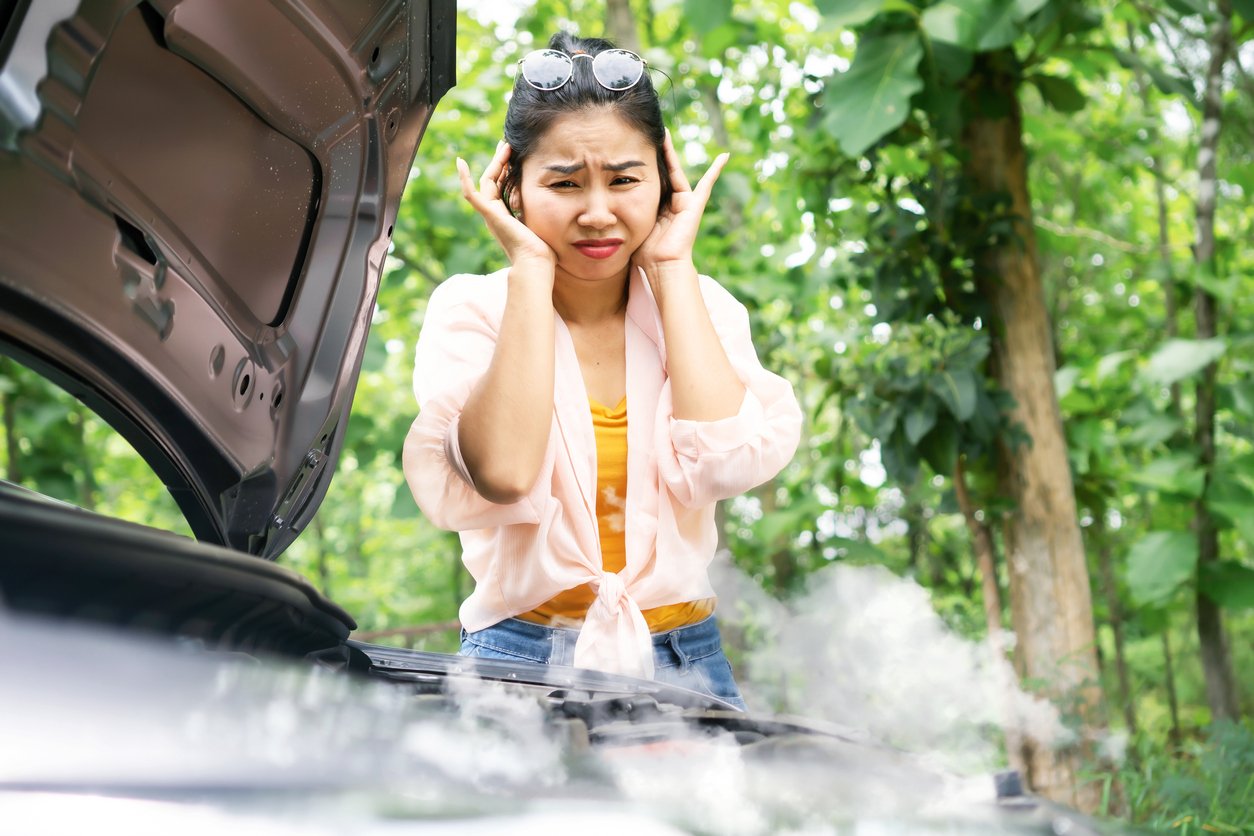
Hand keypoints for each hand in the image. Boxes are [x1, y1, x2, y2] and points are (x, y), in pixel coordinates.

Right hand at [457, 141, 555, 269]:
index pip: (501, 187)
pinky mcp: (489, 213)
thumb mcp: (541, 224)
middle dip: (499, 161)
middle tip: (507, 144)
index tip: (512, 155)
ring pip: (487, 181)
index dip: (505, 170)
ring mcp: (490, 214)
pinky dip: (464, 179)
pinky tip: (460, 162)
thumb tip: (551, 204)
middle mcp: (494, 214)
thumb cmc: (542, 250)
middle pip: (492, 181)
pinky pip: (471, 194)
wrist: (535, 262)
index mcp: (505, 216)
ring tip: (505, 146)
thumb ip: (539, 213)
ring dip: (495, 162)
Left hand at [632, 129, 728, 276]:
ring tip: (665, 132)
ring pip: (676, 171)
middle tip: (649, 133)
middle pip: (663, 172)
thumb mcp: (631, 227)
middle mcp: (671, 204)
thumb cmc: (644, 253)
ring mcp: (685, 203)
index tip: (633, 148)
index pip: (648, 181)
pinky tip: (724, 156)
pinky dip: (716, 171)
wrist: (661, 264)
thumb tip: (601, 211)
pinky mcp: (695, 205)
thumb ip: (625, 215)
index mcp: (656, 208)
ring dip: (671, 152)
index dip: (642, 166)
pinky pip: (707, 184)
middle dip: (657, 154)